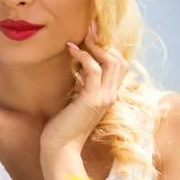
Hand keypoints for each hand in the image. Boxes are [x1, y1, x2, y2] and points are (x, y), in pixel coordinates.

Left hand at [40, 20, 128, 156]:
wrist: (60, 148)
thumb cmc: (63, 127)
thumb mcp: (76, 101)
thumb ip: (83, 87)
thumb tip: (80, 71)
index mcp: (107, 96)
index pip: (119, 67)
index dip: (108, 50)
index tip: (91, 37)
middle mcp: (110, 96)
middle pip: (120, 61)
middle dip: (104, 43)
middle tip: (88, 31)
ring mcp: (103, 97)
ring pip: (111, 62)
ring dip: (95, 46)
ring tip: (80, 38)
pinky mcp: (91, 99)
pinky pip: (94, 70)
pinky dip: (84, 56)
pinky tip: (72, 50)